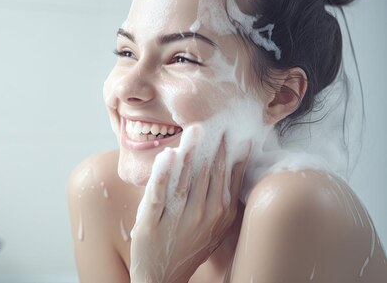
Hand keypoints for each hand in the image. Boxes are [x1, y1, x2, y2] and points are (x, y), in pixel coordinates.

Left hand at [130, 127, 249, 282]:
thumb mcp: (215, 225)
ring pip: (185, 180)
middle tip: (214, 121)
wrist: (163, 276)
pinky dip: (163, 175)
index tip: (233, 129)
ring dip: (190, 154)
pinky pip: (159, 195)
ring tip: (195, 130)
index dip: (229, 152)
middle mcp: (203, 215)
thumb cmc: (190, 246)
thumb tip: (235, 165)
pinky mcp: (151, 223)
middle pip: (207, 174)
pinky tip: (167, 155)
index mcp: (220, 214)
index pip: (226, 176)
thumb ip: (224, 197)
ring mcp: (177, 219)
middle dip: (211, 146)